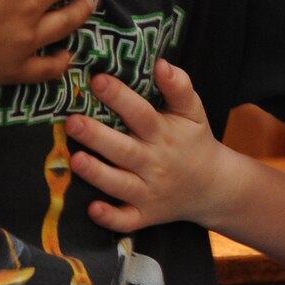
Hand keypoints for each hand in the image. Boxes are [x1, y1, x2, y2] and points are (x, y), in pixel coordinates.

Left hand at [66, 61, 227, 233]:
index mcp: (164, 134)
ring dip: (97, 174)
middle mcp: (154, 163)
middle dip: (97, 137)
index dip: (119, 97)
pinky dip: (110, 218)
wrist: (212, 187)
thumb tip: (160, 63)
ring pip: (120, 185)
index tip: (97, 80)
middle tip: (72, 122)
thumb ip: (179, 87)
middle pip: (124, 150)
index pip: (141, 114)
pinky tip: (92, 209)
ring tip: (74, 159)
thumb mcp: (193, 112)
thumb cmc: (194, 141)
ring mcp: (148, 192)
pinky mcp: (144, 215)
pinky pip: (126, 221)